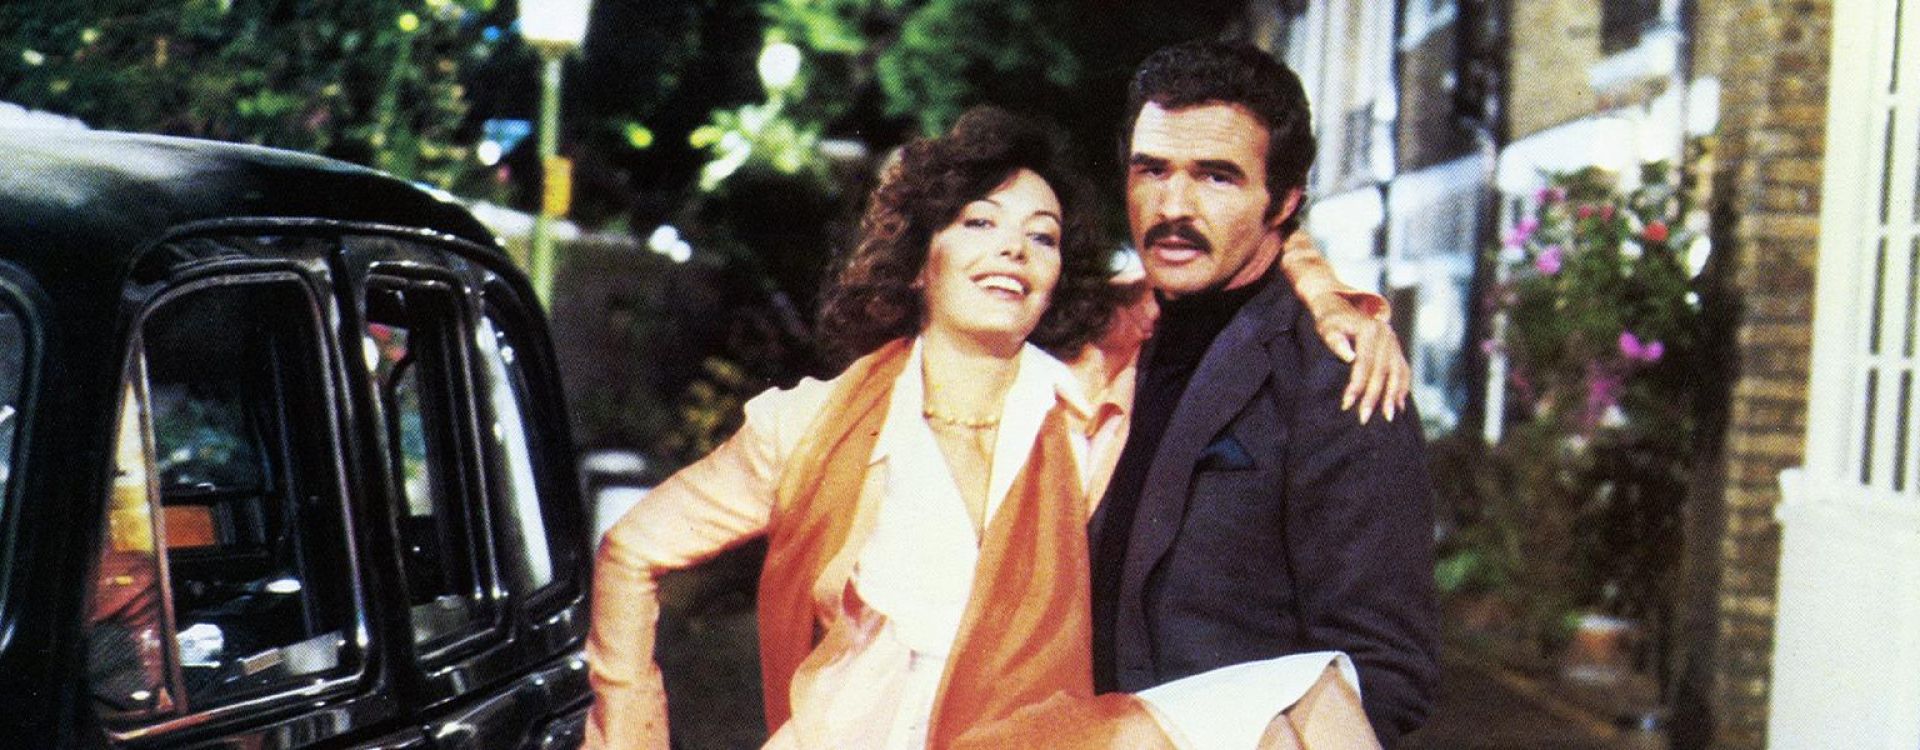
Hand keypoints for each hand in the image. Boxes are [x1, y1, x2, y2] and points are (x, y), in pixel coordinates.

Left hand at [1310, 292, 1409, 424]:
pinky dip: (1403, 388)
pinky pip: (1404, 370)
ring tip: (1388, 417)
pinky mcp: (1396, 349)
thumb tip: (1349, 357)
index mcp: (1370, 329)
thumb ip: (1336, 341)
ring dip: (1393, 396)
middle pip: (1382, 371)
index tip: (1347, 404)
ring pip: (1397, 372)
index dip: (1356, 385)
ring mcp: (1394, 342)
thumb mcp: (1327, 327)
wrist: (1340, 307)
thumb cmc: (1330, 321)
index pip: (1364, 363)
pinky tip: (1399, 405)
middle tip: (1364, 418)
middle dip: (1374, 397)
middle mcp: (1386, 335)